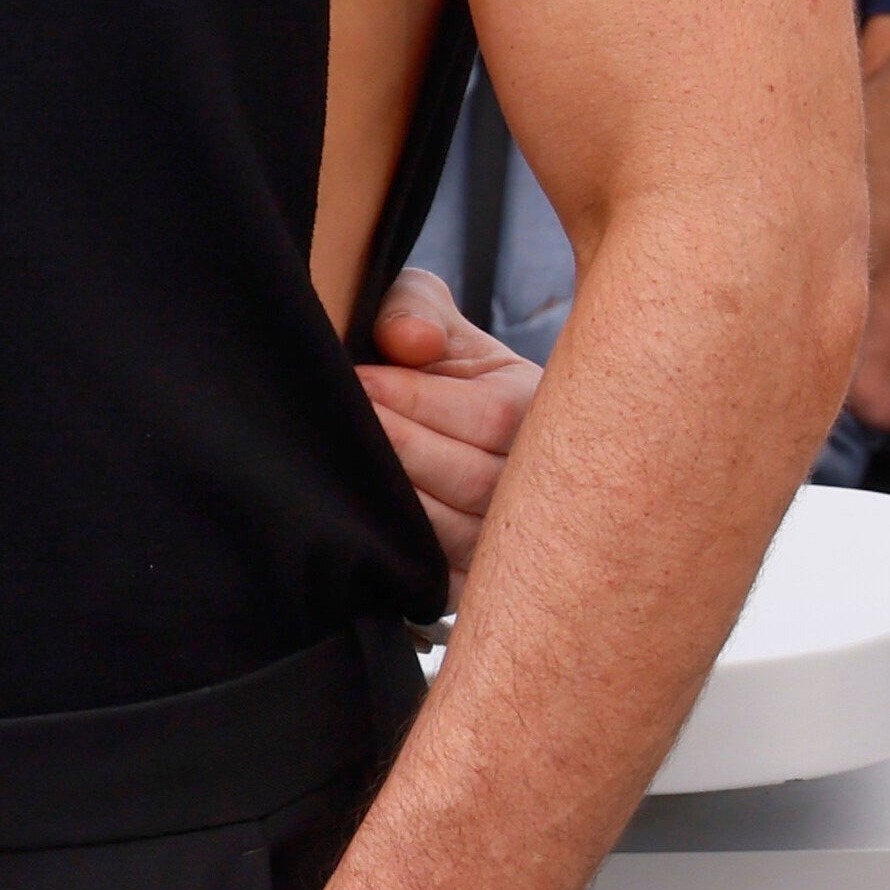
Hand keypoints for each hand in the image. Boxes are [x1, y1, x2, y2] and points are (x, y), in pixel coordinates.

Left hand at [354, 265, 541, 580]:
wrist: (442, 437)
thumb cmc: (440, 375)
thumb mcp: (434, 326)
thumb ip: (415, 308)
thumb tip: (409, 339)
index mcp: (541, 410)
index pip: (489, 416)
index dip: (416, 401)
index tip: (360, 381)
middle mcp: (543, 482)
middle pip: (474, 480)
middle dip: (400, 448)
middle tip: (347, 423)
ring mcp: (516, 539)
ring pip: (455, 534)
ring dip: (392, 501)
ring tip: (346, 466)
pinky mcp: (478, 582)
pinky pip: (440, 580)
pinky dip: (398, 552)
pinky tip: (362, 519)